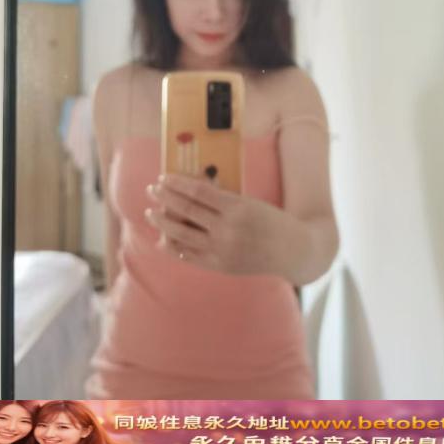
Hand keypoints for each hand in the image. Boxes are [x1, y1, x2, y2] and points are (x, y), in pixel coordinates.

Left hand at [144, 173, 290, 275]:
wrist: (292, 251)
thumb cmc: (270, 221)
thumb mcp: (249, 203)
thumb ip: (221, 200)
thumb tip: (188, 190)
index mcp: (237, 208)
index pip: (198, 191)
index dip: (177, 183)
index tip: (163, 177)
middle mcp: (227, 229)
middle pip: (186, 210)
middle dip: (165, 198)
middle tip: (151, 190)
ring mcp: (222, 250)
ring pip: (182, 234)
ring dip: (162, 222)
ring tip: (151, 214)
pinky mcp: (220, 266)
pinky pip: (189, 255)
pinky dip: (173, 247)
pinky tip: (163, 239)